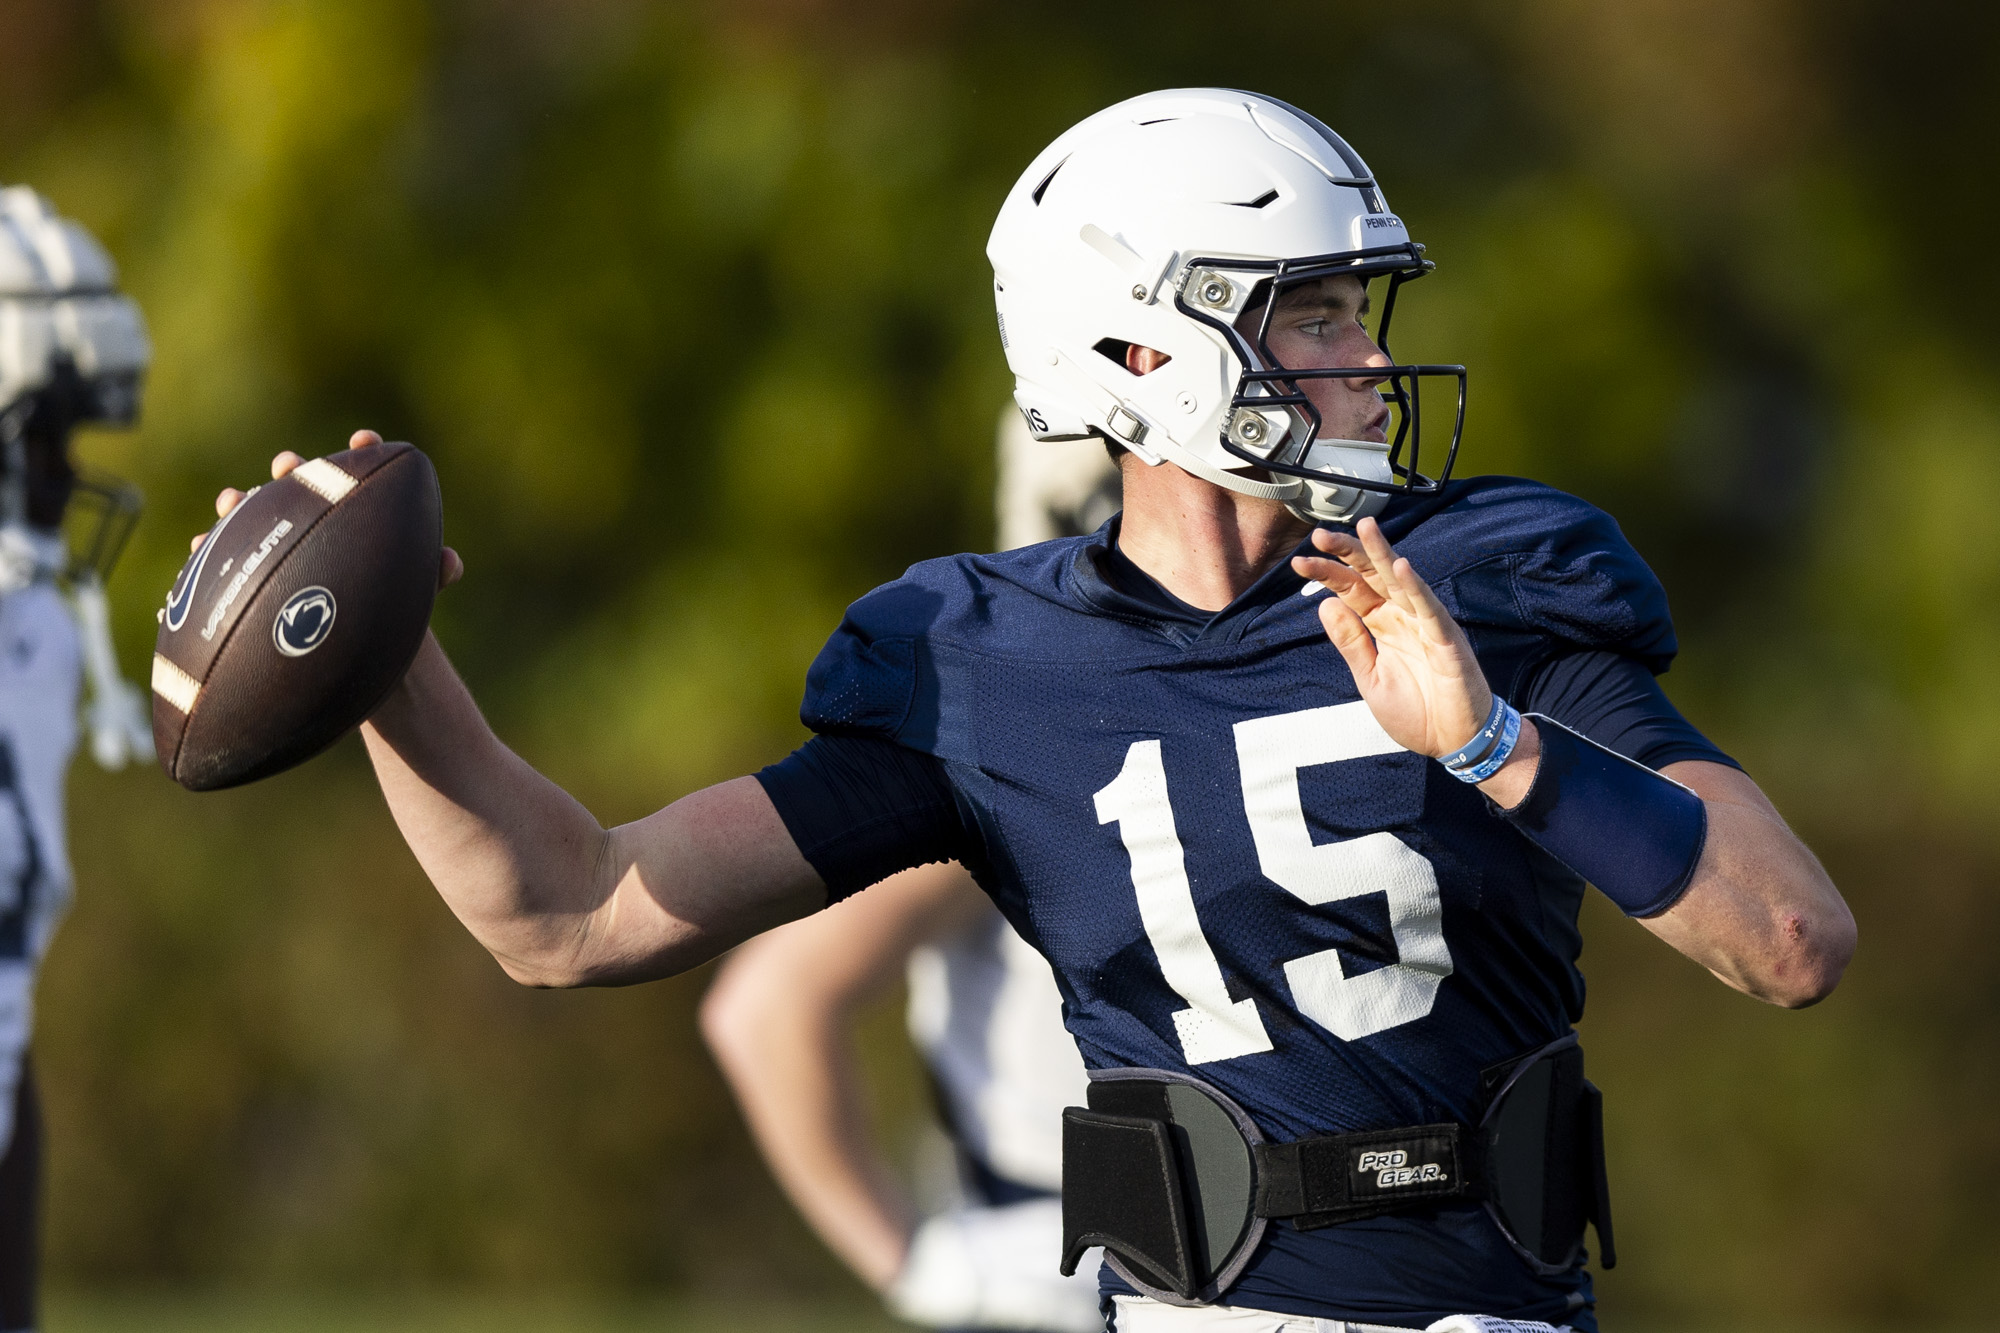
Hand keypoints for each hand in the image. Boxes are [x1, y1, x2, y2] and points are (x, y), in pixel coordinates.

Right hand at [191, 429, 462, 588]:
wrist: (355, 644)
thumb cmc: (390, 607)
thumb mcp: (415, 591)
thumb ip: (432, 573)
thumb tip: (451, 562)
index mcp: (357, 514)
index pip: (360, 474)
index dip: (364, 452)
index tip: (365, 440)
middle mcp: (315, 520)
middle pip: (302, 486)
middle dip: (293, 472)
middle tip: (289, 466)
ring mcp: (280, 543)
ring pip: (256, 516)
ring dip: (241, 504)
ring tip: (231, 500)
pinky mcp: (251, 572)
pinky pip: (226, 558)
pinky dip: (211, 549)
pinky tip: (199, 546)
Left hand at [1291, 517, 1492, 759]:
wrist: (1454, 742)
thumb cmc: (1418, 711)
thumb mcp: (1371, 678)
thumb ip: (1351, 643)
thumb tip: (1325, 605)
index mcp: (1383, 625)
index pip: (1352, 590)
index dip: (1327, 575)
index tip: (1298, 563)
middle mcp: (1403, 617)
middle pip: (1372, 576)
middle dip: (1348, 553)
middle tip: (1319, 535)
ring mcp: (1426, 625)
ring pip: (1402, 581)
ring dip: (1383, 554)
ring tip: (1365, 527)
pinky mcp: (1447, 640)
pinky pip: (1430, 609)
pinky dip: (1416, 588)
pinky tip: (1401, 567)